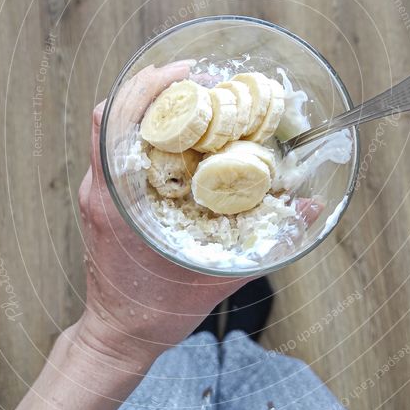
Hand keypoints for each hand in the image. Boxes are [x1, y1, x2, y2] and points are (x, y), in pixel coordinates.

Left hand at [75, 62, 247, 373]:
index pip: (112, 119)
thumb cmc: (157, 312)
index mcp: (116, 199)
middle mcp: (99, 187)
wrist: (118, 337)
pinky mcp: (103, 198)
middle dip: (158, 86)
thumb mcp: (217, 276)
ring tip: (195, 97)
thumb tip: (313, 206)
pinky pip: (118, 148)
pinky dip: (148, 131)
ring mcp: (97, 191)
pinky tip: (183, 134)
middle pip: (114, 111)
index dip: (148, 85)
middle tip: (203, 78)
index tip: (189, 72)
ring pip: (114, 126)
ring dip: (152, 105)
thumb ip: (268, 242)